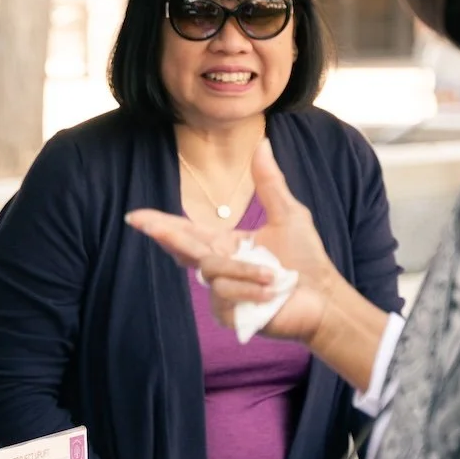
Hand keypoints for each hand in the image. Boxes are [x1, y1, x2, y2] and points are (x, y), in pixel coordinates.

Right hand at [127, 138, 338, 343]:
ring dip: (245, 271)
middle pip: (185, 249)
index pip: (187, 231)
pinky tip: (269, 295)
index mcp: (226, 243)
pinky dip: (251, 291)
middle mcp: (219, 267)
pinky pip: (226, 296)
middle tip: (143, 223)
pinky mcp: (230, 315)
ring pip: (212, 272)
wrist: (323, 297)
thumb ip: (269, 182)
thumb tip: (262, 142)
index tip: (136, 217)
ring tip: (275, 276)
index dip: (161, 224)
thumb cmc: (305, 259)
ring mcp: (221, 293)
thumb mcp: (288, 213)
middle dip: (165, 235)